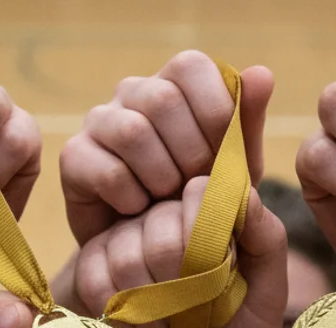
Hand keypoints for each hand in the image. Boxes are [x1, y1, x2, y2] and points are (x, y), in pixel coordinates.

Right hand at [60, 51, 273, 245]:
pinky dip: (134, 199)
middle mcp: (132, 92)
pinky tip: (140, 212)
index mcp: (174, 83)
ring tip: (169, 201)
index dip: (214, 112)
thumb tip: (262, 73)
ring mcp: (99, 121)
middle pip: (162, 99)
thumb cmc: (200, 200)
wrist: (155, 253)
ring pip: (133, 132)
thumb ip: (248, 121)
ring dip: (163, 177)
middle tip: (196, 187)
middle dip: (192, 152)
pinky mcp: (73, 157)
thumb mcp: (235, 166)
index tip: (225, 155)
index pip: (190, 66)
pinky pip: (108, 171)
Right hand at [70, 176, 286, 327]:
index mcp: (205, 211)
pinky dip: (127, 320)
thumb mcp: (269, 290)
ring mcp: (120, 241)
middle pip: (162, 232)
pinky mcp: (89, 271)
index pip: (200, 192)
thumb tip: (244, 193)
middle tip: (197, 311)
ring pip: (126, 258)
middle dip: (186, 286)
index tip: (224, 273)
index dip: (211, 239)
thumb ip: (267, 239)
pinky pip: (95, 282)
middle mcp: (159, 216)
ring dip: (156, 308)